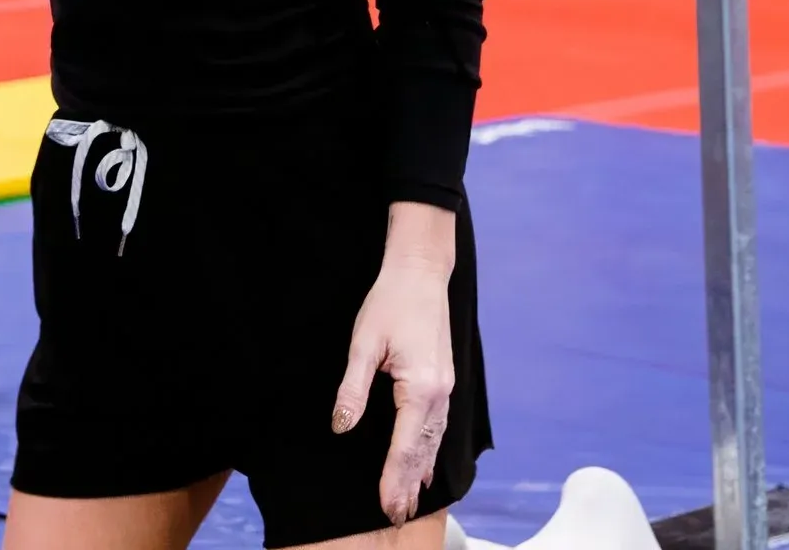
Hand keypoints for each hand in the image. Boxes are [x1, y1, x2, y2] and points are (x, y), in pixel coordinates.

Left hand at [333, 245, 455, 525]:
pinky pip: (438, 426)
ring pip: (433, 441)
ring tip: (408, 500)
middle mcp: (440, 394)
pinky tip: (425, 465)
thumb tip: (342, 426)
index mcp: (420, 388)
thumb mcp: (363, 343)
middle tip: (395, 515)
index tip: (386, 506)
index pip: (404, 446)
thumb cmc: (389, 302)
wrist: (420, 272)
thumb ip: (352, 389)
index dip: (393, 479)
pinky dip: (430, 450)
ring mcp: (446, 388)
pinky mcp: (444, 380)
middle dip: (408, 485)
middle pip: (422, 451)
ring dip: (420, 472)